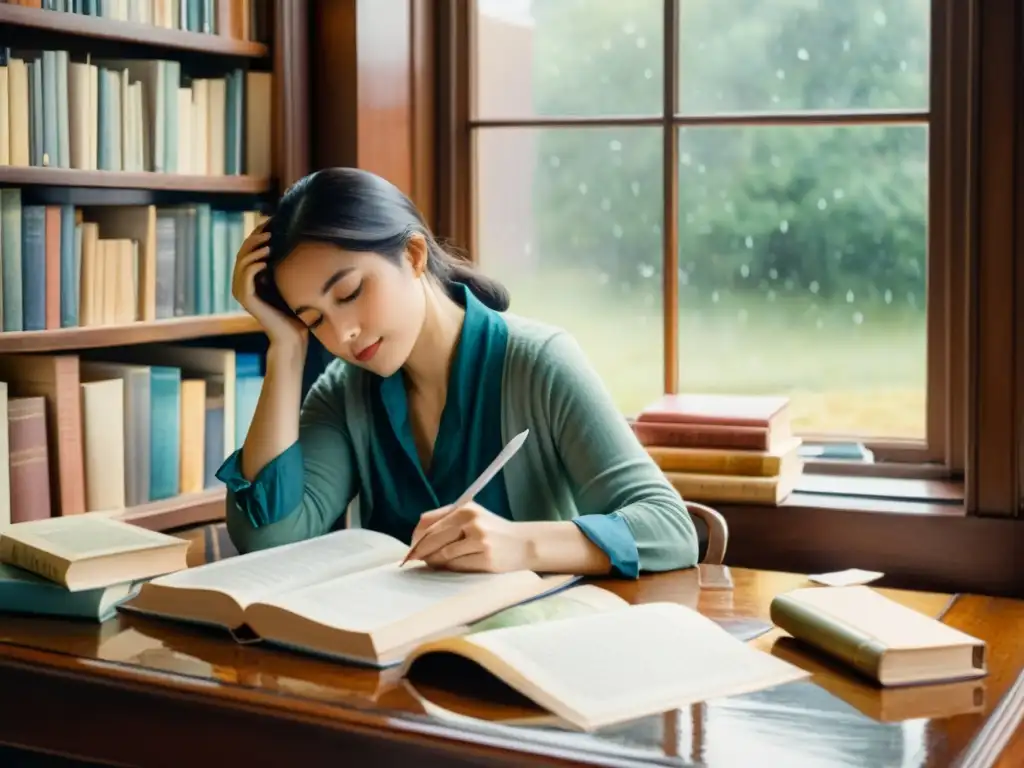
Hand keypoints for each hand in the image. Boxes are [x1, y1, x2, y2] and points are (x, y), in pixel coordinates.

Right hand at [231, 219, 307, 349]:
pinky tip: (266, 260)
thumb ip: (283, 262)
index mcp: (250, 276)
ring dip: (255, 250)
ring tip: (269, 243)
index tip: (271, 221)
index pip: (249, 248)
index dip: (257, 234)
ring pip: (242, 262)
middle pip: (243, 252)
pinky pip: (246, 277)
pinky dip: (254, 266)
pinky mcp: (246, 299)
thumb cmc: (295, 308)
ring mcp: (241, 291)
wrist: (293, 335)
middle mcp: (241, 282)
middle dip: (255, 238)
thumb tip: (291, 238)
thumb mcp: (289, 279)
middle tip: (269, 229)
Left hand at [406, 502, 533, 572]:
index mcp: (465, 509)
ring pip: (443, 554)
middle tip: (412, 560)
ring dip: (432, 561)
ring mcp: (479, 540)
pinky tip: (446, 567)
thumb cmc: (494, 531)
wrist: (525, 543)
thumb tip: (417, 538)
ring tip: (430, 564)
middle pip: (433, 538)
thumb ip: (447, 521)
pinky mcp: (485, 557)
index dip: (416, 537)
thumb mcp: (473, 517)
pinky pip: (457, 565)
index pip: (429, 522)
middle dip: (420, 551)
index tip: (411, 547)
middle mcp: (471, 521)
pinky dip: (447, 567)